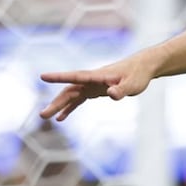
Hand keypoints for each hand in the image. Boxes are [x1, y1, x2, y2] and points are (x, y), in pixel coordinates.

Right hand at [38, 57, 152, 121]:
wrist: (142, 67)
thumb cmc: (138, 75)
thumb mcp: (133, 84)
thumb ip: (121, 89)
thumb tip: (112, 94)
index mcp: (98, 76)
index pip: (76, 76)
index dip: (60, 77)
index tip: (43, 76)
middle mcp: (91, 80)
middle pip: (70, 90)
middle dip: (56, 102)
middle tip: (43, 115)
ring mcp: (92, 85)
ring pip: (71, 95)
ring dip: (59, 105)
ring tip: (46, 117)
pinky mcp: (95, 90)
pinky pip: (79, 99)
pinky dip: (70, 107)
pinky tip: (61, 117)